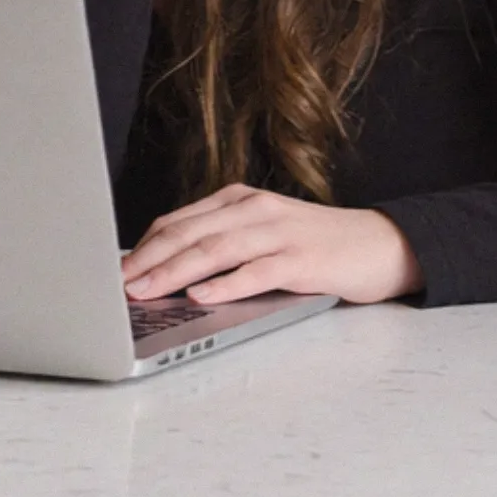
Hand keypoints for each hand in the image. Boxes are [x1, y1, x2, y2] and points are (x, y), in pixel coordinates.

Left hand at [121, 184, 423, 306]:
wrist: (381, 244)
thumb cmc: (316, 245)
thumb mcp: (263, 235)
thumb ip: (221, 244)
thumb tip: (167, 271)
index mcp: (240, 201)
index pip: (180, 221)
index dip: (144, 245)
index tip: (114, 269)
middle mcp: (256, 210)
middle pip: (191, 233)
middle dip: (149, 259)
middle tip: (119, 283)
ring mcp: (279, 232)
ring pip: (216, 249)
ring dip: (175, 271)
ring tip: (146, 290)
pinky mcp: (302, 259)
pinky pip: (257, 271)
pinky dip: (226, 284)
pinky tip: (201, 295)